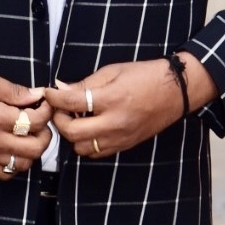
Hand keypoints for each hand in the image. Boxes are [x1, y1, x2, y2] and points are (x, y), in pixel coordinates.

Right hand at [0, 70, 53, 178]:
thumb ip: (13, 90)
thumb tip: (37, 95)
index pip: (35, 121)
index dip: (46, 110)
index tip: (43, 101)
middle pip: (36, 148)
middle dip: (45, 132)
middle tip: (40, 119)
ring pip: (23, 164)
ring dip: (33, 150)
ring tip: (28, 134)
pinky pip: (5, 174)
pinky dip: (16, 164)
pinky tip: (13, 148)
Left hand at [44, 60, 185, 158]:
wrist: (175, 92)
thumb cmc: (144, 75)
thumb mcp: (113, 71)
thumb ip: (85, 84)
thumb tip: (61, 88)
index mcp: (111, 99)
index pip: (71, 103)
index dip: (54, 97)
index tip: (48, 93)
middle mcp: (115, 122)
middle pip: (72, 132)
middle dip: (59, 120)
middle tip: (59, 109)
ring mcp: (120, 138)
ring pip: (82, 148)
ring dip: (72, 135)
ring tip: (74, 119)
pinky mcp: (125, 146)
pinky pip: (97, 153)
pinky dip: (87, 143)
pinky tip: (89, 128)